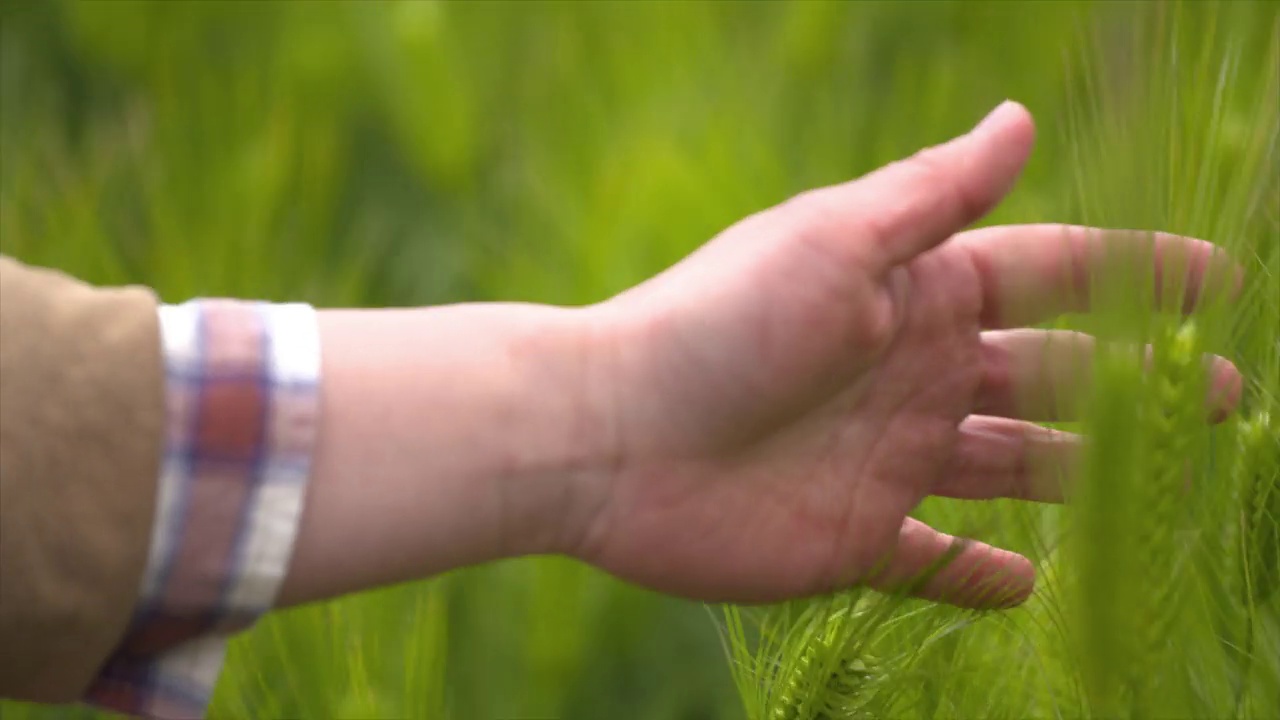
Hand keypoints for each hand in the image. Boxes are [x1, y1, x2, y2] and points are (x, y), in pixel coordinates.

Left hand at [569, 101, 1241, 608]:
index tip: (1217, 281)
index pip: (1047, 275)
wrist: (611, 438)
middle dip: (1136, 384)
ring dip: (1080, 475)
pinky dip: (981, 575)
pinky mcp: (854, 538)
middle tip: (1228, 398)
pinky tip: (1031, 585)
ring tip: (1154, 490)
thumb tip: (1019, 116)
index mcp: (913, 294)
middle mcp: (910, 373)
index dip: (1132, 275)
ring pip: (1011, 467)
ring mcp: (888, 459)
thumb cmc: (719, 324)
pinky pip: (935, 562)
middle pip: (1049, 377)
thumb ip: (932, 195)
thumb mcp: (835, 242)